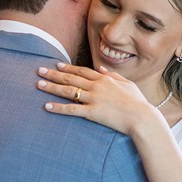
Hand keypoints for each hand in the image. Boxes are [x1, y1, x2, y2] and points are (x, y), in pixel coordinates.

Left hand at [37, 63, 157, 134]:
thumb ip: (114, 75)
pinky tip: (47, 106)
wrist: (142, 116)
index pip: (82, 71)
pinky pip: (72, 109)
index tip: (57, 64)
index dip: (68, 67)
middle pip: (71, 78)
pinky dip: (58, 107)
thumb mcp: (128, 84)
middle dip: (54, 73)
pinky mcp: (92, 112)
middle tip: (40, 70)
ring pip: (68, 91)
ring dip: (52, 87)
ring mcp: (94, 98)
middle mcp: (97, 86)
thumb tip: (103, 69)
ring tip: (38, 84)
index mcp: (105, 79)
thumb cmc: (138, 102)